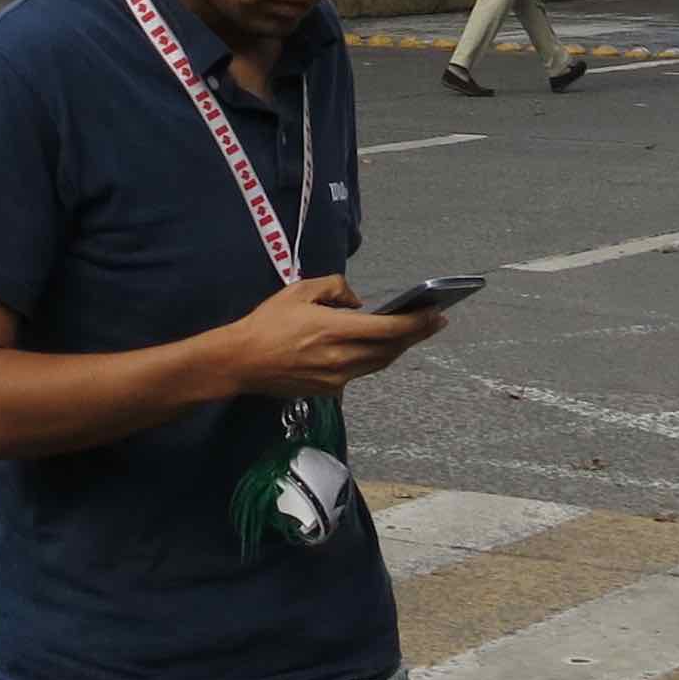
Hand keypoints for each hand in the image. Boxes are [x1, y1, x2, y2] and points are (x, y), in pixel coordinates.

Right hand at [220, 277, 445, 401]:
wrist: (242, 361)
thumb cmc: (268, 322)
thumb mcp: (299, 291)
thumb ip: (334, 289)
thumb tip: (356, 302)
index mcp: (335, 331)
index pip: (389, 330)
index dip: (416, 323)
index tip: (436, 313)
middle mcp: (342, 358)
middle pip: (391, 349)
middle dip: (416, 334)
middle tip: (435, 321)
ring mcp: (338, 379)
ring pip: (379, 363)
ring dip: (399, 348)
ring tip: (414, 332)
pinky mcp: (330, 390)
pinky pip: (361, 371)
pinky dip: (375, 357)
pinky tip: (378, 346)